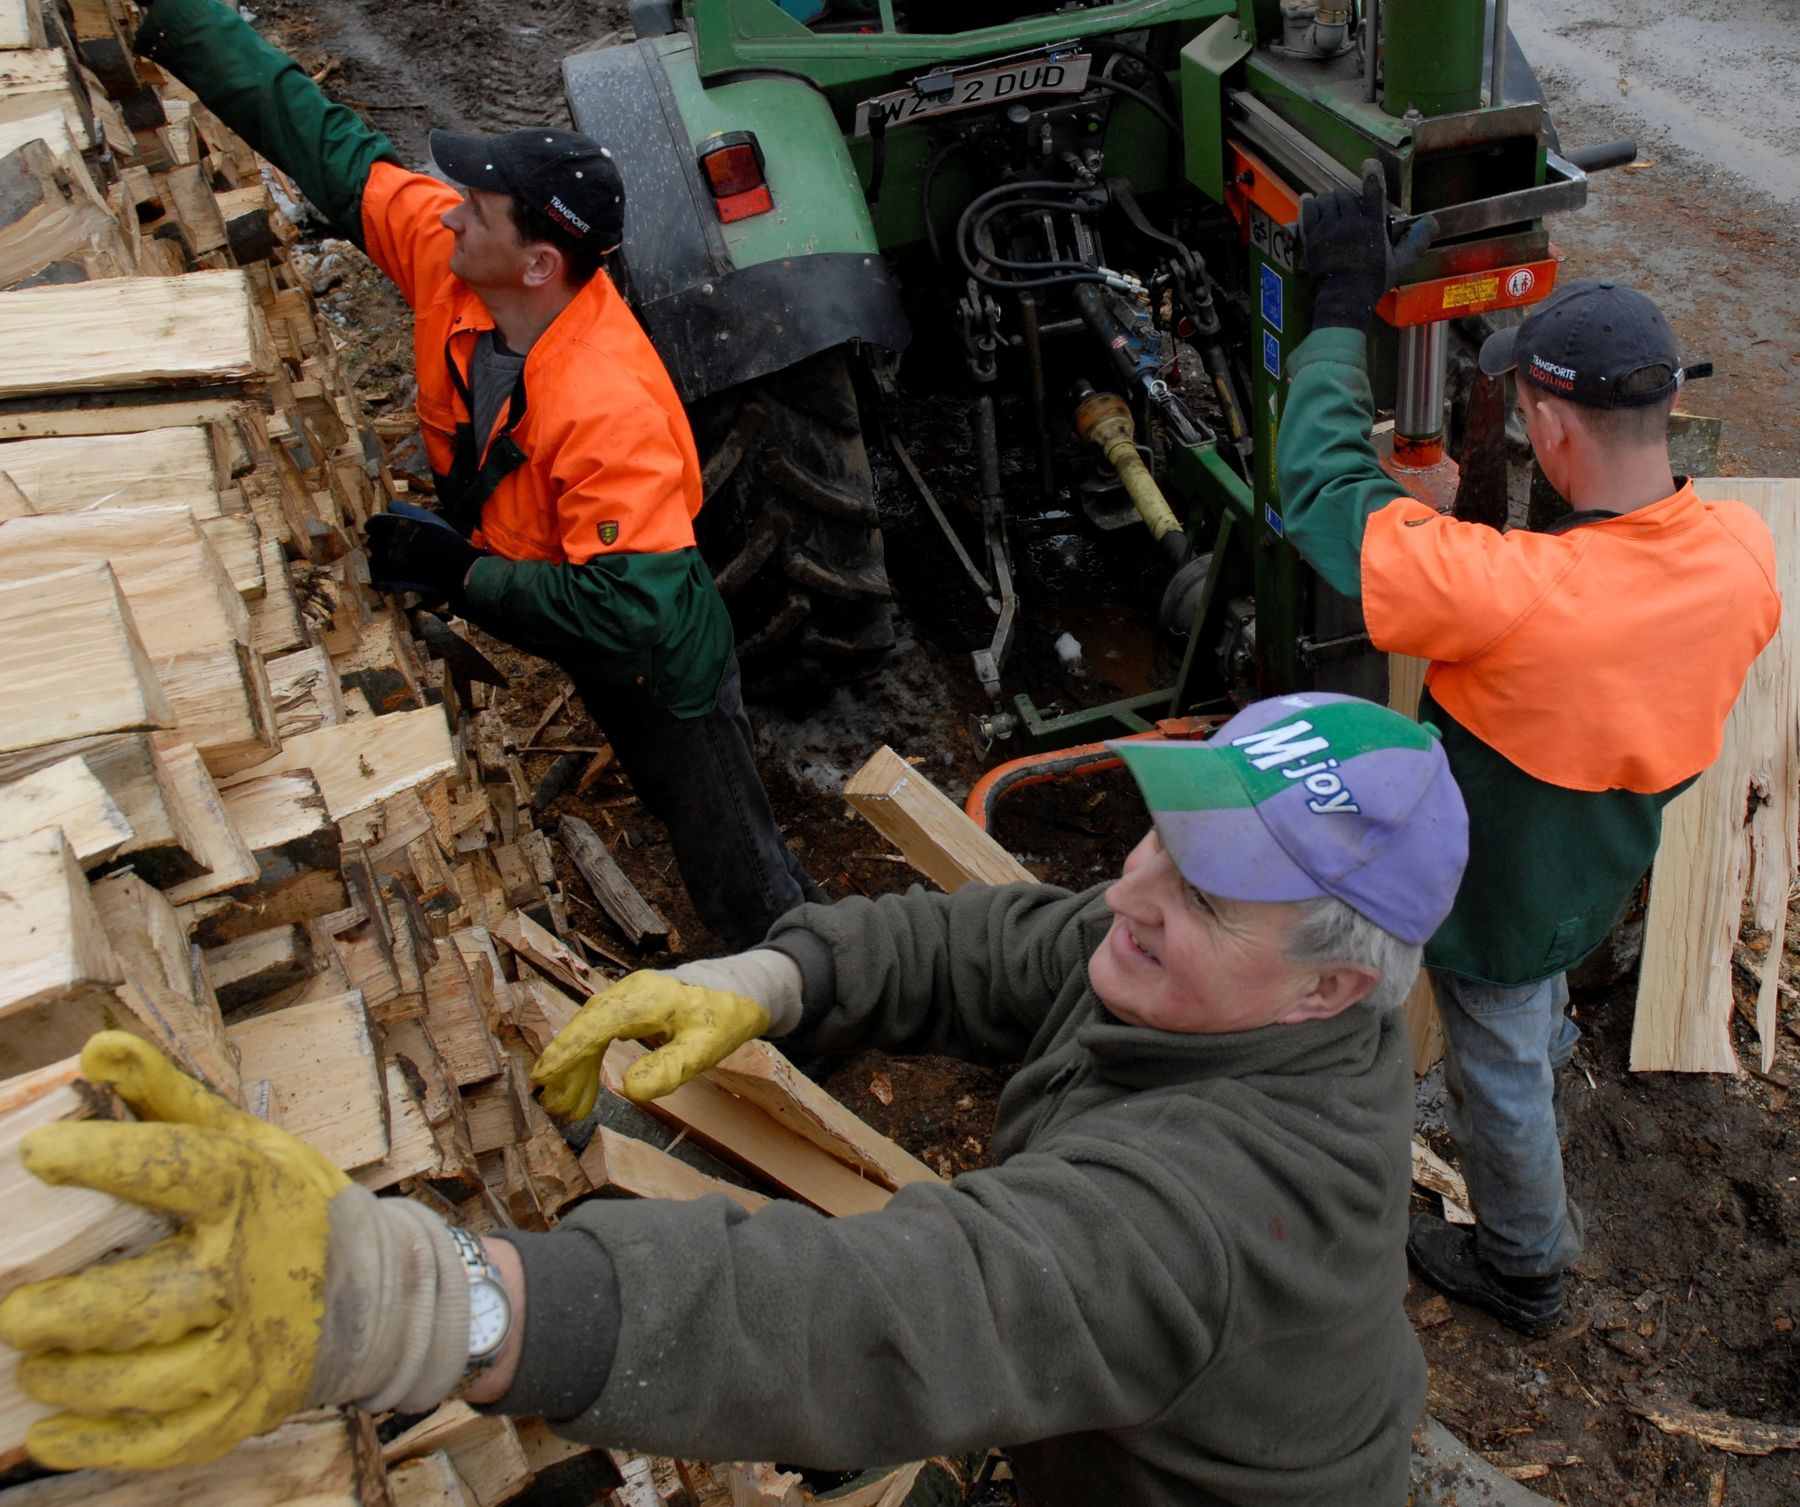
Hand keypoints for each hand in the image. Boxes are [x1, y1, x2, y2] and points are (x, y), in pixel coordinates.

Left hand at [0, 1033, 347, 1469]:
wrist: (380, 1294)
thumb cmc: (293, 1205)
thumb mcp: (247, 1139)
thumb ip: (167, 1097)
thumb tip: (95, 1048)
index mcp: (249, 1190)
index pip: (174, 1167)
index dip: (101, 1158)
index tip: (37, 1154)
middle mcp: (251, 1272)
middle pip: (138, 1301)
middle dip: (56, 1313)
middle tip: (14, 1310)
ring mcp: (250, 1350)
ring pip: (137, 1378)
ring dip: (65, 1374)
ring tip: (35, 1359)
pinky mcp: (242, 1409)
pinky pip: (158, 1439)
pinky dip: (93, 1442)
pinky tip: (49, 1430)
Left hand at [365, 509, 482, 603]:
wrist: (457, 567)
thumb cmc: (443, 539)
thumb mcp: (425, 517)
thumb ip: (403, 509)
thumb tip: (389, 506)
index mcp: (390, 525)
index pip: (372, 524)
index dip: (381, 527)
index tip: (390, 531)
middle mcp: (384, 543)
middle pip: (373, 542)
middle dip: (382, 544)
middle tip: (400, 548)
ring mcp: (386, 563)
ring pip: (375, 560)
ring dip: (384, 561)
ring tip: (401, 563)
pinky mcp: (391, 581)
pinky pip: (378, 579)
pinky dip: (385, 578)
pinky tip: (398, 576)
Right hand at [532, 965, 788, 1115]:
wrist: (745, 987)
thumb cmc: (726, 1015)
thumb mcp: (706, 1047)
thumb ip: (671, 1066)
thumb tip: (630, 1090)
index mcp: (644, 999)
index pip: (595, 1025)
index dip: (566, 1053)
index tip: (543, 1080)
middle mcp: (630, 993)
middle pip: (585, 1028)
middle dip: (566, 1068)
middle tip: (555, 1109)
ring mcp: (629, 997)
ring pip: (591, 1031)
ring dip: (577, 1067)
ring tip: (570, 1109)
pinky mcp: (633, 1005)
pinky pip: (602, 1030)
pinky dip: (591, 1057)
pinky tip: (586, 1082)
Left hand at [1298, 159, 1434, 332]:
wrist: (1344, 298)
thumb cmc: (1374, 282)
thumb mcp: (1401, 263)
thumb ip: (1416, 241)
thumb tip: (1433, 221)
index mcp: (1373, 226)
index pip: (1373, 191)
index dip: (1372, 174)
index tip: (1369, 164)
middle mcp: (1350, 222)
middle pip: (1346, 194)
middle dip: (1348, 195)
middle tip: (1348, 205)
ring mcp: (1329, 229)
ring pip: (1327, 199)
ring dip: (1330, 199)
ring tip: (1332, 206)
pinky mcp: (1312, 237)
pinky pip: (1309, 211)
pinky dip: (1310, 203)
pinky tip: (1310, 200)